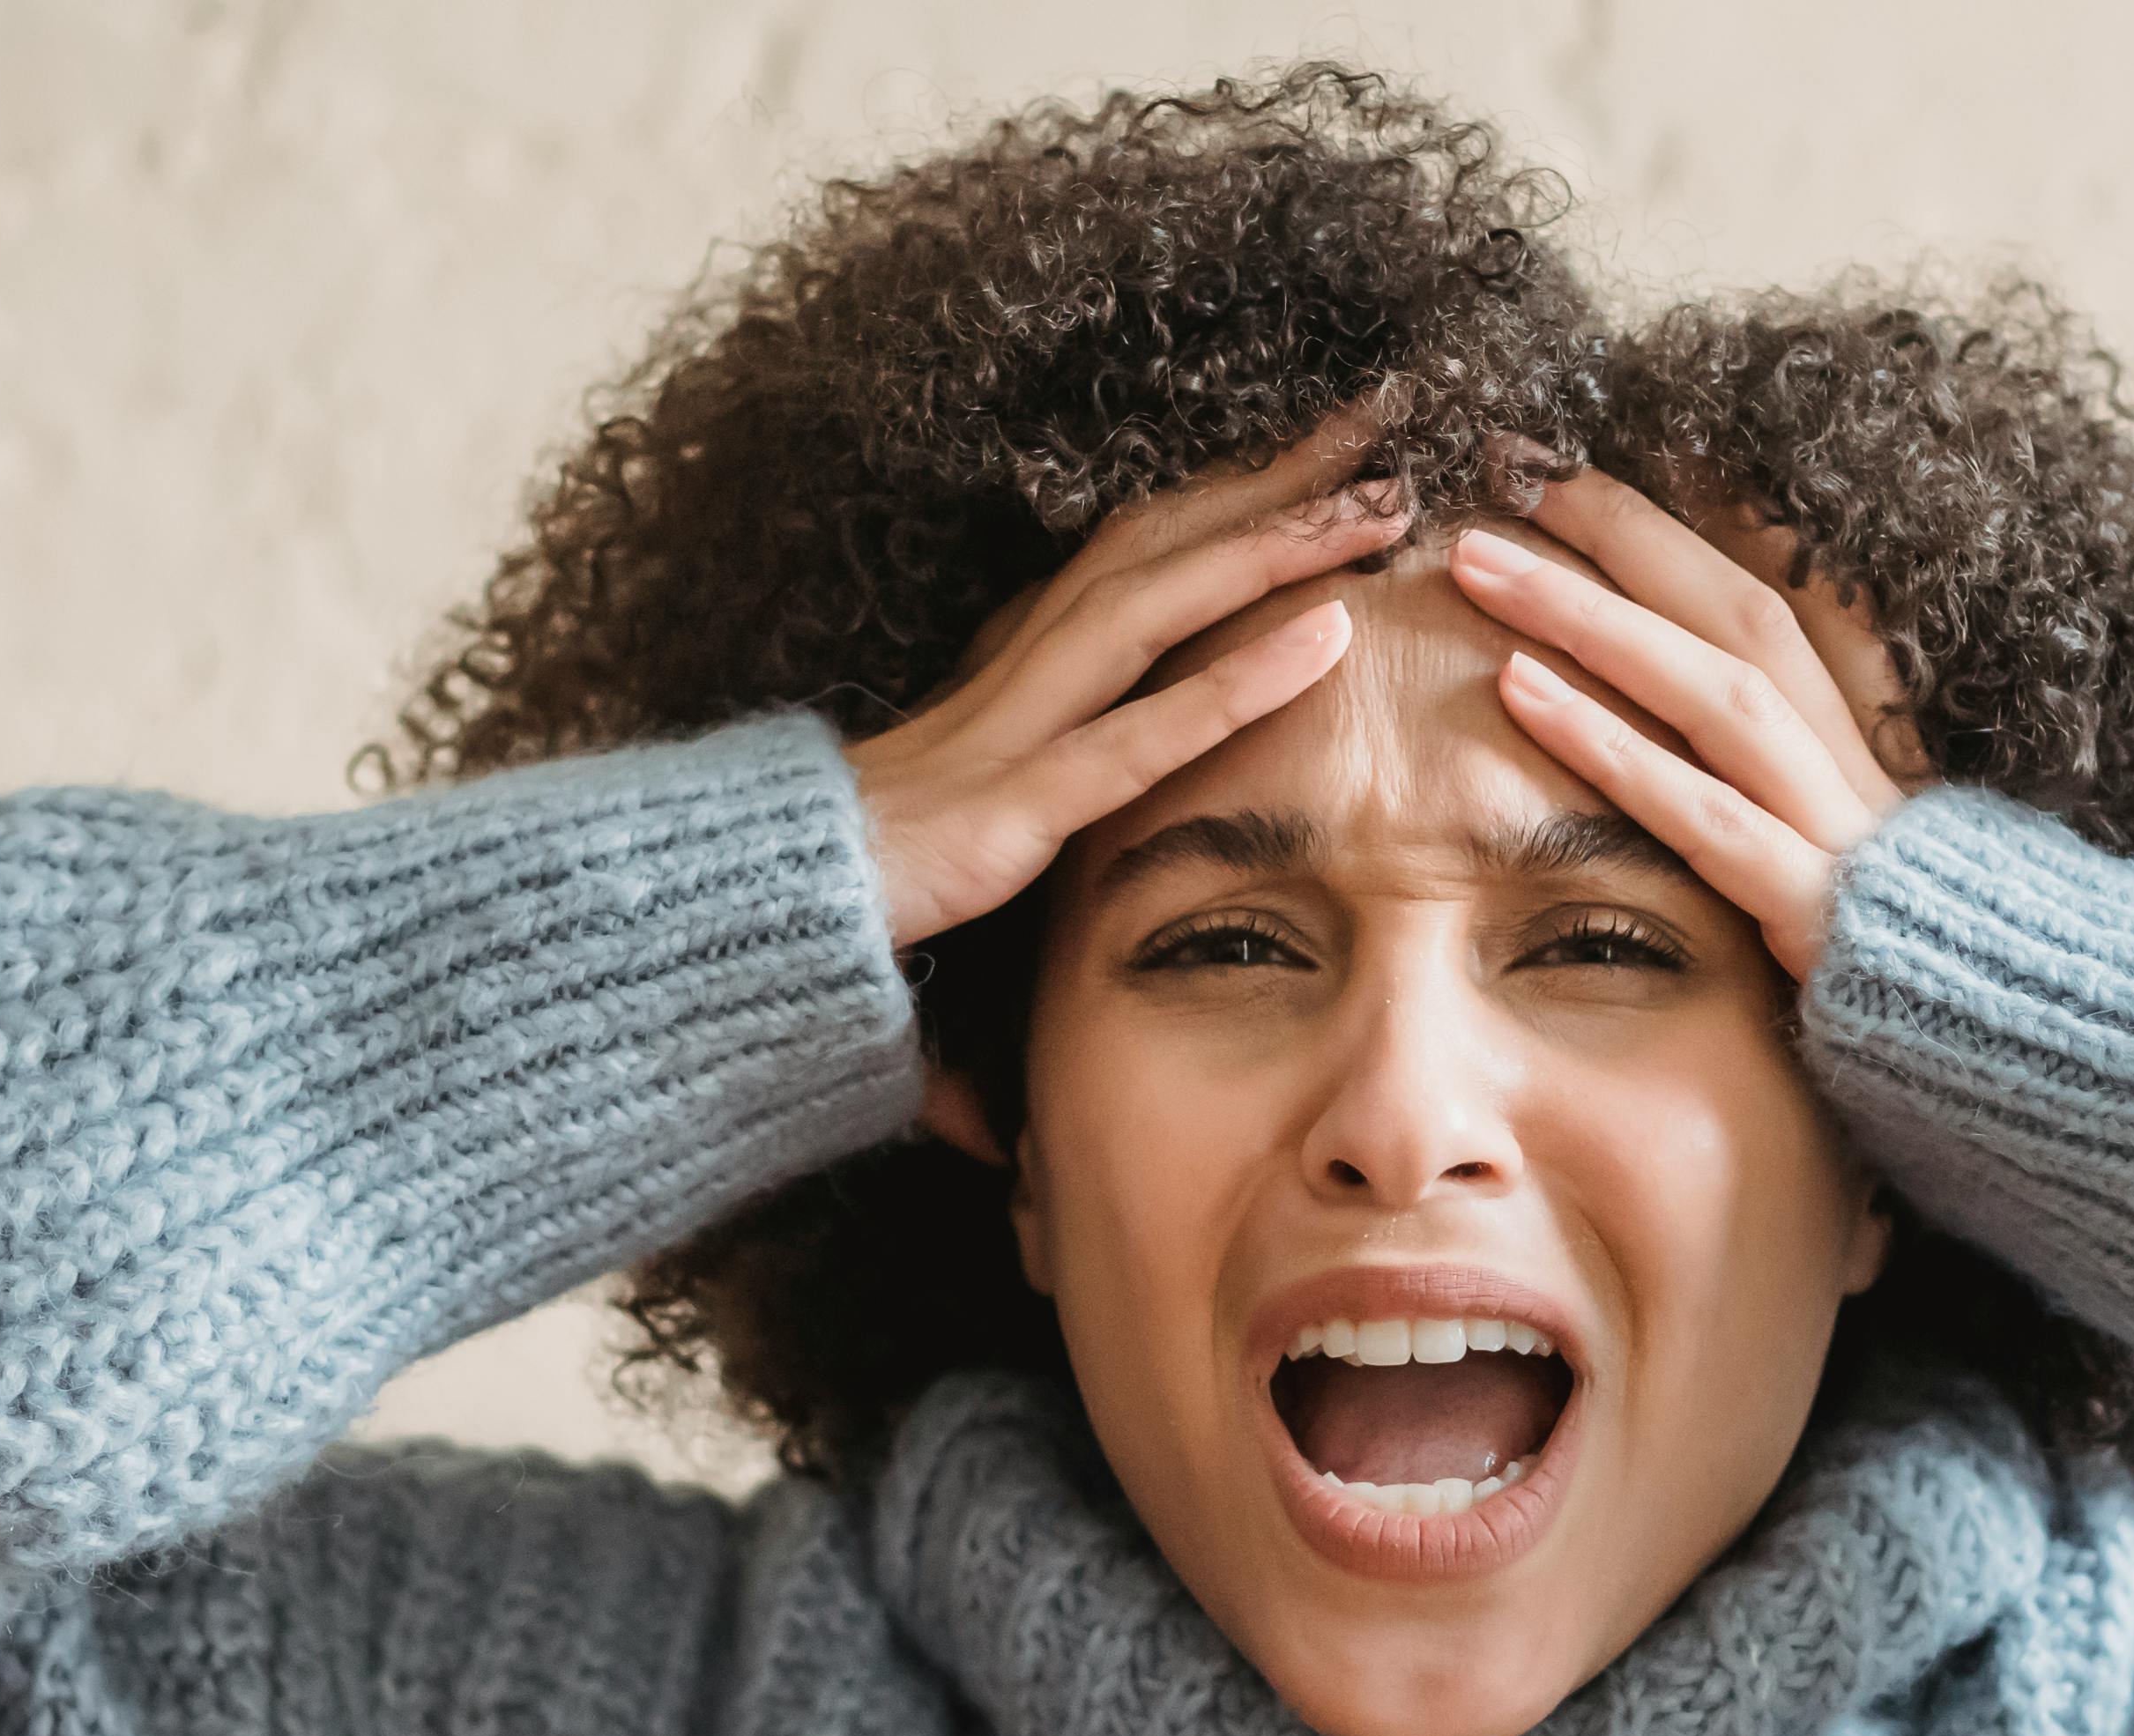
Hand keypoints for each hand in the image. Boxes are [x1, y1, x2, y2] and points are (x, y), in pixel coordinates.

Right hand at [845, 404, 1411, 948]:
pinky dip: (1236, 681)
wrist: (751, 919)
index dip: (1236, 490)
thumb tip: (1090, 863)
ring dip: (1274, 548)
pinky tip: (1328, 637)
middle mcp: (1022, 669)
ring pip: (1160, 606)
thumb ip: (1050, 792)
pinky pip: (1141, 736)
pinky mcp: (1014, 812)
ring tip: (1378, 508)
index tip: (1332, 447)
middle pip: (1162, 542)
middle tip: (1381, 419)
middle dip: (1272, 478)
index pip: (1145, 550)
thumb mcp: (977, 818)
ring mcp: (1015, 732)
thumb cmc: (861, 875)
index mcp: (1017, 664)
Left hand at [1449, 467, 1911, 982]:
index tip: (1571, 470)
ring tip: (1481, 566)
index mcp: (1865, 739)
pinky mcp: (1818, 911)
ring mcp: (1841, 831)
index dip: (1673, 527)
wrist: (2035, 1069)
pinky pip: (1705, 815)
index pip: (1766, 598)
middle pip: (1736, 610)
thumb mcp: (1856, 859)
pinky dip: (1613, 746)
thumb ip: (1783, 790)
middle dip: (1621, 533)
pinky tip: (1520, 691)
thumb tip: (1701, 718)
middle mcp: (1857, 762)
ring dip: (1590, 616)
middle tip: (1508, 476)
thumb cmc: (1913, 968)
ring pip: (1715, 689)